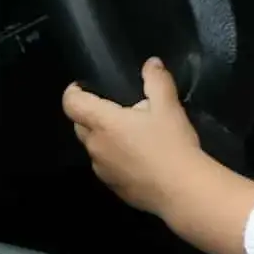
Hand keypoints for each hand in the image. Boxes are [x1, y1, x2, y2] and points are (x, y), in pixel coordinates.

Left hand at [62, 57, 203, 217]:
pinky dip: (116, 160)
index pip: (72, 103)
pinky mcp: (113, 187)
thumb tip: (151, 63)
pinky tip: (140, 162)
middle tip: (116, 111)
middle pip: (80, 126)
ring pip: (94, 148)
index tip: (82, 87)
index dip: (73, 92)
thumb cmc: (171, 143)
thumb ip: (157, 81)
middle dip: (90, 116)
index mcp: (103, 122)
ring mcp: (102, 170)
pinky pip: (107, 167)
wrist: (181, 190)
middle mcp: (95, 146)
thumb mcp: (169, 107)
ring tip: (131, 137)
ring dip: (105, 139)